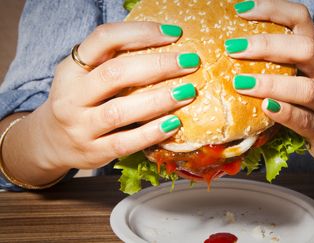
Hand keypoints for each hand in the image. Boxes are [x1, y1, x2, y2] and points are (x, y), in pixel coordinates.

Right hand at [24, 22, 198, 170]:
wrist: (52, 141)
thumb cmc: (81, 101)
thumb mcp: (86, 75)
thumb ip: (114, 61)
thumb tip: (166, 48)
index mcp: (72, 68)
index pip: (104, 39)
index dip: (140, 32)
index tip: (173, 34)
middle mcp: (71, 96)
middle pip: (115, 74)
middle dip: (158, 66)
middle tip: (189, 63)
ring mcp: (80, 126)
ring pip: (120, 111)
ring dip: (158, 100)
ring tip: (187, 92)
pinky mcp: (93, 152)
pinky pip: (124, 143)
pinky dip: (151, 133)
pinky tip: (173, 124)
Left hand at [227, 0, 313, 162]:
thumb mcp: (304, 71)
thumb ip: (280, 58)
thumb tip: (233, 43)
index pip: (301, 19)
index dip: (273, 10)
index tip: (241, 10)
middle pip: (304, 49)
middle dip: (267, 45)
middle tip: (233, 48)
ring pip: (304, 88)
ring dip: (270, 84)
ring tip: (241, 83)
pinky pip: (303, 120)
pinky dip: (284, 112)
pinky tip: (265, 107)